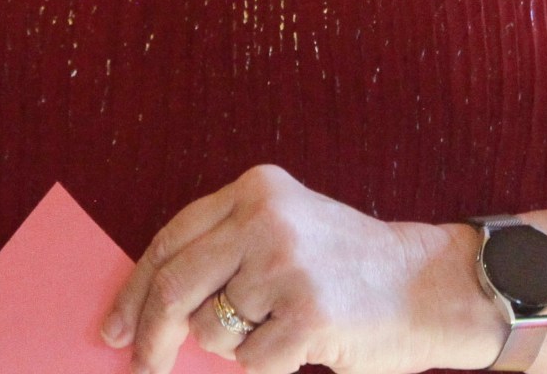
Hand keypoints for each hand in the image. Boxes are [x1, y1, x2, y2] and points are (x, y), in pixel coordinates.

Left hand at [101, 166, 506, 373]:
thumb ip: (224, 255)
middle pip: (174, 286)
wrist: (432, 284)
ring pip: (211, 330)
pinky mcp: (307, 314)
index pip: (169, 241)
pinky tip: (304, 343)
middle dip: (150, 336)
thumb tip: (148, 312)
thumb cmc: (348, 268)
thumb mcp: (285, 234)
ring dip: (232, 347)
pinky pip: (251, 363)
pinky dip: (269, 366)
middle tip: (142, 365)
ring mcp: (287, 265)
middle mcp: (266, 218)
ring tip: (278, 329)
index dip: (134, 289)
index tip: (114, 325)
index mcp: (254, 189)